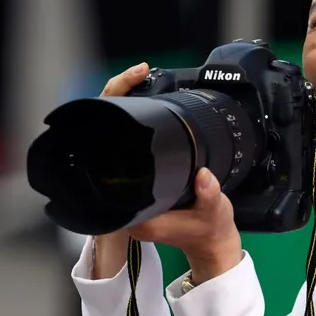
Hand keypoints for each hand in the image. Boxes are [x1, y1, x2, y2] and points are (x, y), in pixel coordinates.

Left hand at [93, 63, 242, 283]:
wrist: (210, 242)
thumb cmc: (207, 229)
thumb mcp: (213, 212)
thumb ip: (209, 196)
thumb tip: (204, 176)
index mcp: (130, 209)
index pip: (103, 156)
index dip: (113, 113)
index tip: (130, 86)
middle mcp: (123, 199)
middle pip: (105, 139)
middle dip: (119, 100)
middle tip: (139, 73)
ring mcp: (128, 190)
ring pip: (114, 140)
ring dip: (125, 109)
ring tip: (139, 80)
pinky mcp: (139, 182)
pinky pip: (127, 147)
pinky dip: (133, 124)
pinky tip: (144, 106)